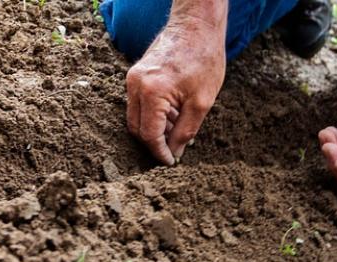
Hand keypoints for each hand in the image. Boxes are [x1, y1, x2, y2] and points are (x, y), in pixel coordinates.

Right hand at [126, 17, 225, 164]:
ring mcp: (132, 79)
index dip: (159, 153)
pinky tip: (173, 114)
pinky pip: (138, 104)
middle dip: (154, 143)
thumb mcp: (202, 102)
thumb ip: (185, 131)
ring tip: (178, 128)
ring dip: (154, 129)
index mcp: (152, 92)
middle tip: (174, 150)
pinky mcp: (135, 75)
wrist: (196, 25)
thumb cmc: (203, 58)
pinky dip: (152, 115)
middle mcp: (135, 85)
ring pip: (136, 117)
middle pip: (136, 128)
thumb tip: (174, 153)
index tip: (170, 162)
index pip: (149, 135)